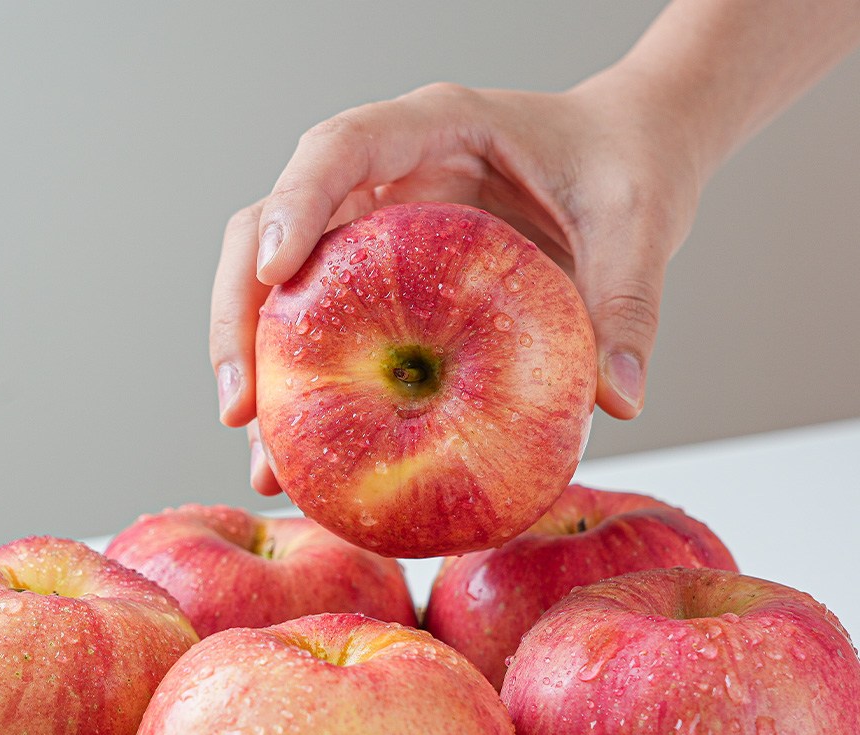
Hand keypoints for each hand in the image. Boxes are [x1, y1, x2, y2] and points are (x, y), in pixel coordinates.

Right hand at [210, 72, 704, 493]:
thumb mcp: (638, 225)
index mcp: (436, 129)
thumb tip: (615, 403)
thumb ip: (627, 303)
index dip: (294, 206)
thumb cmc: (624, 167)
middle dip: (239, 317)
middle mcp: (385, 179)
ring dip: (258, 373)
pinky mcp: (380, 283)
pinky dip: (308, 393)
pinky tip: (314, 459)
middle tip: (240, 408)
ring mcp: (372, 233)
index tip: (272, 276)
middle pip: (270, 231)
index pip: (339, 148)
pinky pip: (323, 331)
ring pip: (279, 292)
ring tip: (268, 462)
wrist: (625, 158)